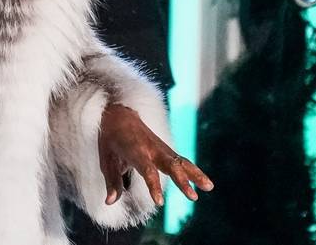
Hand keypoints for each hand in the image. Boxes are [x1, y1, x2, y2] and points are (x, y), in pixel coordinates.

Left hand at [98, 103, 213, 205]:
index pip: (147, 170)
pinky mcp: (167, 149)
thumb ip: (112, 181)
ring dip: (196, 175)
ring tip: (209, 188)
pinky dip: (194, 171)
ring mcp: (161, 148)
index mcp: (135, 151)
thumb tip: (108, 202)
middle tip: (193, 197)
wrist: (118, 114)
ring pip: (181, 161)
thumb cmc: (110, 139)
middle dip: (182, 181)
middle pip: (170, 165)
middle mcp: (151, 149)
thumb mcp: (106, 159)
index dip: (153, 186)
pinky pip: (182, 160)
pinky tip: (206, 183)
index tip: (159, 202)